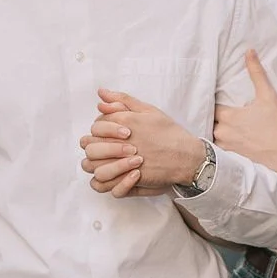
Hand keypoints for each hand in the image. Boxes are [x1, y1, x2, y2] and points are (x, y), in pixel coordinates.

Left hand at [79, 90, 204, 196]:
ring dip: (97, 164)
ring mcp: (123, 161)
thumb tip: (101, 93)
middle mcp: (121, 141)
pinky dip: (104, 181)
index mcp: (124, 121)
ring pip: (92, 165)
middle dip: (95, 146)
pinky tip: (113, 176)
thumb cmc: (169, 133)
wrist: (187, 156)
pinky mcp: (128, 178)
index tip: (112, 134)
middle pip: (90, 144)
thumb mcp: (148, 110)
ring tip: (109, 163)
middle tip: (108, 149)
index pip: (96, 124)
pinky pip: (103, 184)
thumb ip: (123, 101)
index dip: (100, 130)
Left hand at [213, 50, 276, 177]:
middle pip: (209, 119)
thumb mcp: (267, 95)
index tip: (215, 96)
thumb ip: (256, 72)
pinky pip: (216, 147)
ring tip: (220, 122)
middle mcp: (222, 132)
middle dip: (212, 114)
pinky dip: (218, 141)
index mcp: (228, 116)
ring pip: (211, 133)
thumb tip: (249, 51)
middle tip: (217, 108)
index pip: (209, 104)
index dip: (211, 99)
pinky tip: (225, 137)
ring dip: (214, 127)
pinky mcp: (229, 157)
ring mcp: (224, 146)